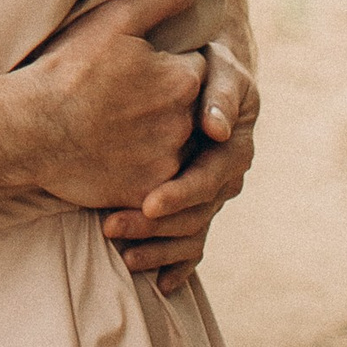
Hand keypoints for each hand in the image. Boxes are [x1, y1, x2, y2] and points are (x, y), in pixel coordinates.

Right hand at [29, 0, 204, 214]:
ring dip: (159, 139)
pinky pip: (158, 183)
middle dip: (168, 104)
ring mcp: (167, 162)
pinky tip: (115, 158)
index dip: (169, 67)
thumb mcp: (113, 19)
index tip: (141, 71)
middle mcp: (185, 124)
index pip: (196, 69)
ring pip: (178, 148)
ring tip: (120, 130)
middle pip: (191, 111)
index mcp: (182, 79)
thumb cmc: (70, 69)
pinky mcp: (148, 193)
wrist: (32, 129)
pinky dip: (144, 171)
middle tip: (128, 101)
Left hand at [104, 52, 259, 296]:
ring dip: (159, 249)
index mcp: (234, 146)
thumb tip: (217, 130)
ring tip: (124, 258)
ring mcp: (210, 195)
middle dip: (155, 227)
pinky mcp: (194, 205)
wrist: (198, 70)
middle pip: (196, 214)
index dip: (181, 193)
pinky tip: (158, 283)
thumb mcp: (219, 66)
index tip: (149, 202)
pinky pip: (192, 245)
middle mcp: (225, 177)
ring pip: (191, 234)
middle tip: (111, 228)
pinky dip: (176, 265)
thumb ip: (220, 92)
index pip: (210, 178)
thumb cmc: (205, 63)